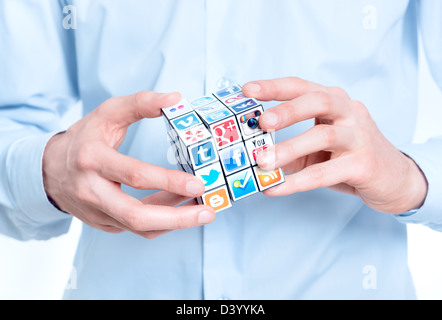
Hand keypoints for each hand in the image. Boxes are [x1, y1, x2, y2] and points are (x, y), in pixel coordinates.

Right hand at [42, 91, 214, 238]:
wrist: (50, 168)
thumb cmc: (85, 137)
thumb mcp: (108, 112)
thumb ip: (141, 103)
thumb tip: (175, 98)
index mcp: (92, 160)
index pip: (134, 175)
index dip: (168, 182)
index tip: (198, 183)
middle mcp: (91, 191)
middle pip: (136, 216)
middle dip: (177, 218)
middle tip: (208, 212)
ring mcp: (96, 212)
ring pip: (140, 227)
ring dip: (174, 222)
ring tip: (202, 211)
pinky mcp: (104, 224)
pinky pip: (137, 228)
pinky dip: (162, 222)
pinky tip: (180, 209)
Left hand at [243, 77, 427, 213]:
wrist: (395, 179)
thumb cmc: (349, 157)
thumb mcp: (317, 147)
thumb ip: (289, 148)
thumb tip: (252, 156)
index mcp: (335, 102)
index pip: (302, 87)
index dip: (274, 87)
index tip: (247, 90)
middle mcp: (349, 112)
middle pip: (318, 101)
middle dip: (287, 110)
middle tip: (261, 122)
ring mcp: (359, 137)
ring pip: (323, 136)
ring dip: (289, 148)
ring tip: (262, 162)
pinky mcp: (364, 164)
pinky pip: (326, 173)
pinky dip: (298, 181)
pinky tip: (276, 188)